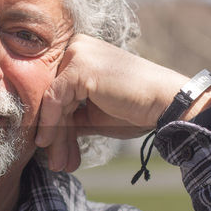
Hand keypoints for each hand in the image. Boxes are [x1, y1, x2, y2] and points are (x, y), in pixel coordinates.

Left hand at [34, 34, 196, 171]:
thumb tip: (45, 134)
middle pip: (54, 96)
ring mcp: (77, 53)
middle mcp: (77, 46)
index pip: (58, 92)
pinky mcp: (78, 65)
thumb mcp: (93, 114)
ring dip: (54, 135)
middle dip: (55, 133)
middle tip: (56, 163)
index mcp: (81, 53)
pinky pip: (54, 98)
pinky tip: (47, 144)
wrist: (164, 104)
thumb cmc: (135, 109)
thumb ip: (69, 116)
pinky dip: (50, 123)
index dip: (55, 125)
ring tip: (57, 164)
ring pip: (52, 100)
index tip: (53, 152)